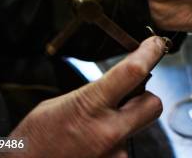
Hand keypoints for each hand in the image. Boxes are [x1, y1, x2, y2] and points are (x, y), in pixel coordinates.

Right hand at [2, 37, 166, 157]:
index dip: (150, 53)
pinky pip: (123, 149)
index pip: (133, 72)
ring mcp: (114, 154)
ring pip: (137, 129)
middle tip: (129, 97)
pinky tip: (90, 147)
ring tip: (92, 132)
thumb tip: (121, 87)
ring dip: (123, 126)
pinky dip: (112, 146)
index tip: (157, 45)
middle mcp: (108, 131)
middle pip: (154, 104)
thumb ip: (94, 94)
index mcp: (90, 106)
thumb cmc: (33, 141)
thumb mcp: (59, 105)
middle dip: (145, 97)